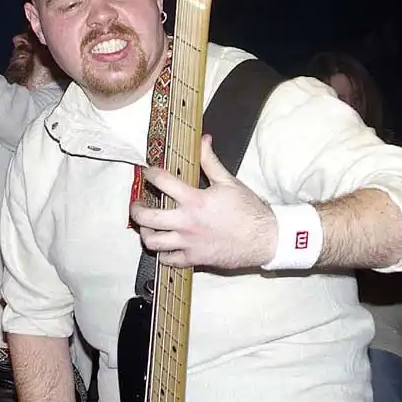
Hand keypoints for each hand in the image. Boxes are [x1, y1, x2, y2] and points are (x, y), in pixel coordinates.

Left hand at [130, 135, 277, 268]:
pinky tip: (165, 245)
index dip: (151, 174)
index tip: (148, 172)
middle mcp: (187, 223)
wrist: (264, 239)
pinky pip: (169, 261)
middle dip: (136, 209)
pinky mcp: (194, 259)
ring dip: (146, 233)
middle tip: (137, 204)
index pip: (162, 182)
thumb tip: (203, 140)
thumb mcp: (229, 181)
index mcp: (195, 201)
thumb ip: (210, 161)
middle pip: (147, 218)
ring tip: (147, 226)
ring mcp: (189, 244)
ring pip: (153, 243)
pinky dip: (163, 254)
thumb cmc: (249, 210)